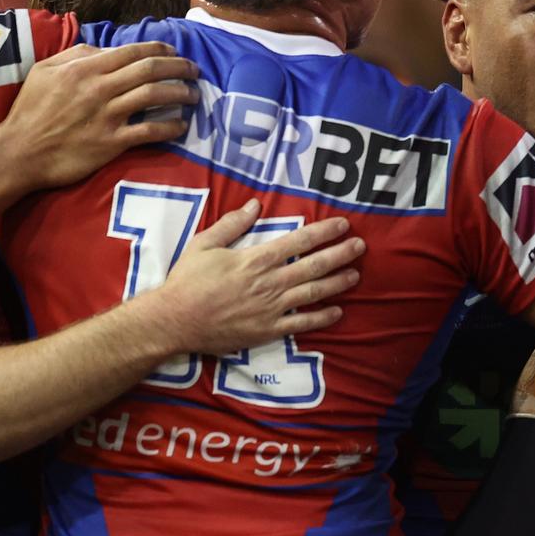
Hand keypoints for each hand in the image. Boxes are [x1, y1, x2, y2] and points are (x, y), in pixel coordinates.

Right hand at [0, 42, 199, 188]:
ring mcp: (108, 116)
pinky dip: (170, 126)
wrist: (20, 152)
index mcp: (85, 68)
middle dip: (178, 67)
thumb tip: (106, 48)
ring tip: (194, 94)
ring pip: (154, 96)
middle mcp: (100, 88)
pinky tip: (181, 125)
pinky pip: (150, 131)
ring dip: (180, 93)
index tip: (175, 51)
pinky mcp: (112, 142)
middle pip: (150, 70)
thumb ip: (77, 55)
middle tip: (195, 70)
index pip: (132, 52)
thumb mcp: (45, 71)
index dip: (160, 49)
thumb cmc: (31, 110)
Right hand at [147, 200, 362, 355]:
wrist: (174, 321)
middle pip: (314, 266)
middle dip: (340, 254)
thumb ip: (232, 225)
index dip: (324, 232)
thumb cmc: (187, 281)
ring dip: (337, 283)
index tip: (343, 225)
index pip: (298, 242)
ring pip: (313, 293)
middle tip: (360, 246)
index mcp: (256, 259)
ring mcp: (271, 308)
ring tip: (356, 274)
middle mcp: (269, 283)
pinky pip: (301, 324)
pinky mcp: (267, 330)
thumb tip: (254, 205)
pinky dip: (321, 318)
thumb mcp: (204, 244)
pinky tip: (338, 312)